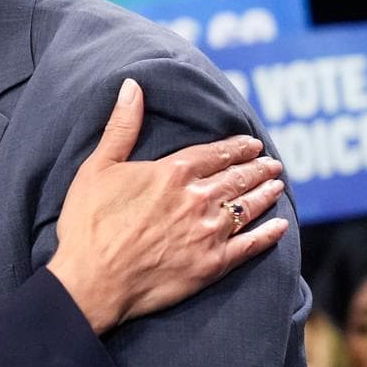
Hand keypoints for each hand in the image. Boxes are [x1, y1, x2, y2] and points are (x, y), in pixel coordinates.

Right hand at [47, 78, 287, 333]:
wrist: (91, 280)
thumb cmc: (87, 223)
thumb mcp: (97, 167)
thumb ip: (121, 127)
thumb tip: (132, 87)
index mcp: (172, 173)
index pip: (214, 154)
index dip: (236, 147)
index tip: (252, 143)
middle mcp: (197, 199)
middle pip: (236, 178)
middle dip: (256, 168)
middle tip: (272, 163)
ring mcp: (208, 233)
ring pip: (247, 207)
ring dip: (264, 194)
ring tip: (277, 185)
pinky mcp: (211, 265)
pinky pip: (249, 246)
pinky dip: (267, 235)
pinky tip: (278, 227)